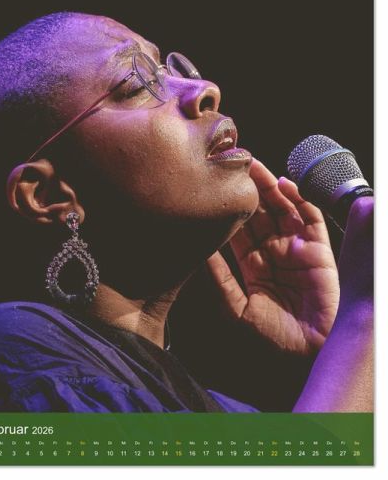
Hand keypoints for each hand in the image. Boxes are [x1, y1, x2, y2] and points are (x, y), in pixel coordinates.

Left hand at [206, 159, 339, 355]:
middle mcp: (275, 252)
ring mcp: (297, 249)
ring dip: (270, 187)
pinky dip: (300, 200)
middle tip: (233, 165)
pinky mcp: (318, 249)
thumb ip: (220, 279)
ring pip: (283, 209)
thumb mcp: (237, 308)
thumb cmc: (273, 337)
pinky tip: (285, 185)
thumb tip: (200, 251)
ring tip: (254, 166)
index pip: (240, 229)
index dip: (230, 209)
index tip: (215, 189)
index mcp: (255, 265)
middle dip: (248, 190)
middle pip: (260, 213)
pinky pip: (310, 218)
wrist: (309, 352)